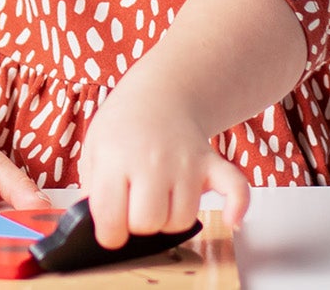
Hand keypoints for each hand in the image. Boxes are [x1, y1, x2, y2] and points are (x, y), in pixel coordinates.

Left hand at [77, 78, 249, 249]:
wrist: (159, 95)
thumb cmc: (124, 127)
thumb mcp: (93, 151)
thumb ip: (93, 190)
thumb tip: (98, 226)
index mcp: (116, 158)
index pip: (111, 217)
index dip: (109, 234)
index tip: (110, 232)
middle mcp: (152, 160)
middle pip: (149, 222)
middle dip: (140, 226)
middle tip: (134, 211)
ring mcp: (185, 162)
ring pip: (183, 219)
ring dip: (171, 220)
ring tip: (161, 201)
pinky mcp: (211, 164)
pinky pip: (235, 190)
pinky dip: (237, 207)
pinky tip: (230, 220)